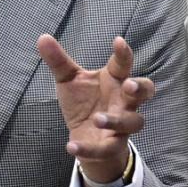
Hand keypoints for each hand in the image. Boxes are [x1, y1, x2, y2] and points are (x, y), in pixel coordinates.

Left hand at [36, 34, 154, 186]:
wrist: (85, 136)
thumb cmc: (83, 101)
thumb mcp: (68, 80)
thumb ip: (58, 61)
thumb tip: (42, 37)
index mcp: (114, 80)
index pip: (123, 65)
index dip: (124, 54)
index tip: (118, 41)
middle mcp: (123, 101)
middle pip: (144, 92)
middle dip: (140, 88)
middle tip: (129, 85)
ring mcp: (121, 124)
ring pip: (132, 122)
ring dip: (116, 121)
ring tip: (97, 119)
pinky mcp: (112, 145)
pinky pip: (107, 148)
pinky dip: (89, 149)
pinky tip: (71, 146)